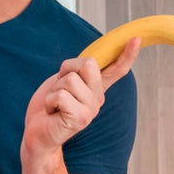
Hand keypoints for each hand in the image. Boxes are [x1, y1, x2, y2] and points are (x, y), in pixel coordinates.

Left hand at [22, 37, 140, 157]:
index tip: (136, 38)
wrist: (37, 134)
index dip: (127, 54)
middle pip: (87, 64)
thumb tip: (89, 62)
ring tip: (54, 103)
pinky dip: (50, 101)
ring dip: (54, 89)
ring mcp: (91, 109)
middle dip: (65, 71)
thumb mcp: (63, 83)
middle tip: (59, 89)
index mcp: (96, 88)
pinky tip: (52, 112)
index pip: (116, 69)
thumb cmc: (48, 107)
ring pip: (70, 79)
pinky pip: (61, 95)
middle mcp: (98, 98)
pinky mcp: (80, 118)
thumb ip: (77, 73)